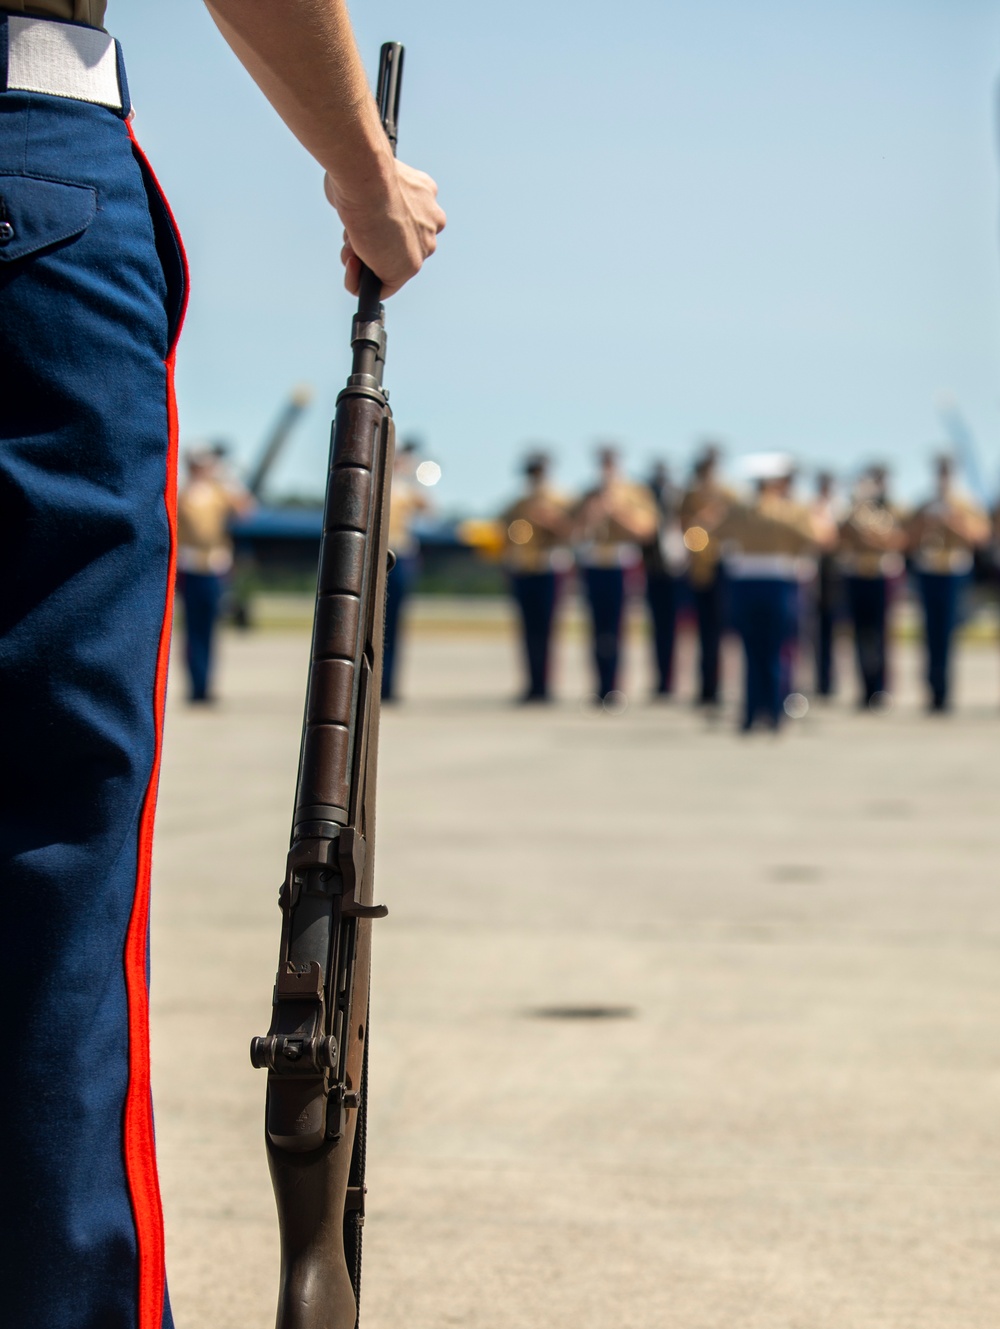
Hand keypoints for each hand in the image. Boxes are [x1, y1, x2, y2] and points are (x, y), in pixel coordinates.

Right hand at [327, 158, 445, 298]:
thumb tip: (350, 203)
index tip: (359, 222)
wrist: (367, 177)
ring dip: (364, 262)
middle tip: (350, 236)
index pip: (403, 222)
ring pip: (390, 266)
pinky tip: (352, 269)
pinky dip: (362, 284)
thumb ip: (368, 198)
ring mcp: (424, 245)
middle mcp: (431, 221)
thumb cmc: (359, 170)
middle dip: (370, 245)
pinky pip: (385, 287)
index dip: (375, 226)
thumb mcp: (366, 180)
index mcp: (424, 195)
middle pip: (397, 245)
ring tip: (351, 245)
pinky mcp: (411, 266)